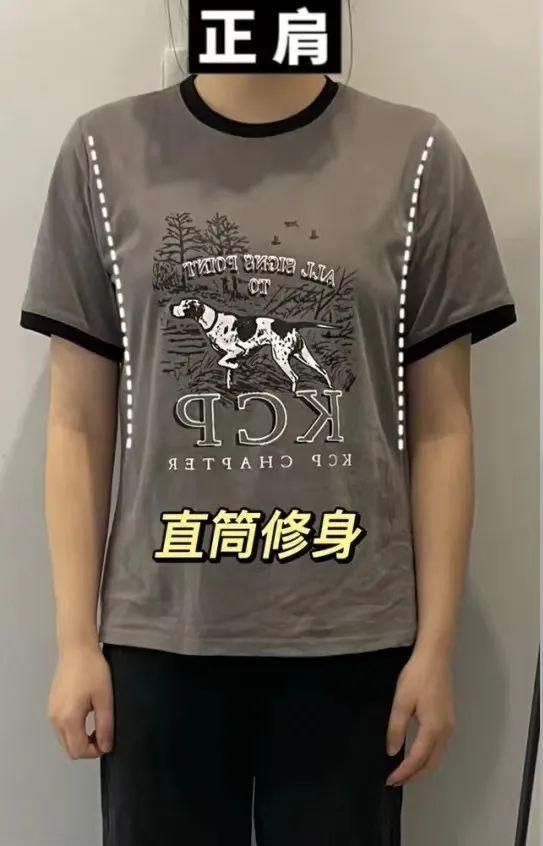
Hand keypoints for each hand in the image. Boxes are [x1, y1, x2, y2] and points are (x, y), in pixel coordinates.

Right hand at [48, 643, 113, 758]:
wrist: (77, 649)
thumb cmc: (93, 670)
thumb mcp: (104, 698)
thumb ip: (105, 725)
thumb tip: (106, 747)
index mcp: (68, 719)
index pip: (78, 751)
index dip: (95, 751)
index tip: (107, 740)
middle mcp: (55, 719)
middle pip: (69, 749)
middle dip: (86, 748)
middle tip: (102, 733)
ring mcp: (51, 712)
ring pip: (64, 740)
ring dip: (79, 739)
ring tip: (95, 725)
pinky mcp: (51, 705)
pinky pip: (60, 728)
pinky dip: (72, 730)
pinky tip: (84, 716)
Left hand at [386, 647, 454, 785]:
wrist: (435, 657)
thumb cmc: (416, 678)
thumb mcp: (401, 702)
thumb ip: (396, 729)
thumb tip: (392, 752)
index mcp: (433, 729)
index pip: (417, 759)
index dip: (404, 772)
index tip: (390, 780)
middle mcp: (445, 732)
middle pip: (431, 763)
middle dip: (414, 775)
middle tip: (396, 780)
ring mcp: (449, 726)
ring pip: (437, 756)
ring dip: (422, 767)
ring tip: (404, 771)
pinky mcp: (448, 719)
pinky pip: (439, 746)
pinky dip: (428, 756)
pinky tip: (416, 754)